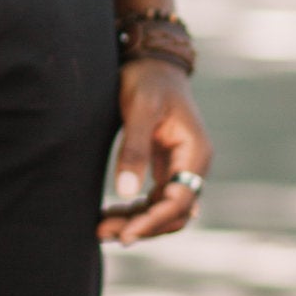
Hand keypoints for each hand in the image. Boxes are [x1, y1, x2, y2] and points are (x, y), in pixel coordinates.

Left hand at [98, 60, 208, 245]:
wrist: (151, 62)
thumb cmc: (147, 81)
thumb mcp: (139, 109)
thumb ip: (134, 149)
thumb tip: (126, 192)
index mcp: (195, 152)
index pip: (180, 200)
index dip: (153, 220)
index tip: (125, 233)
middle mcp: (192, 165)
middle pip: (174, 213)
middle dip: (141, 226)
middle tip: (103, 233)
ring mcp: (179, 168)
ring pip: (162, 210)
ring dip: (136, 222)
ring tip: (100, 229)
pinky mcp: (164, 168)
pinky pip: (154, 200)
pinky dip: (134, 211)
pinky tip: (109, 214)